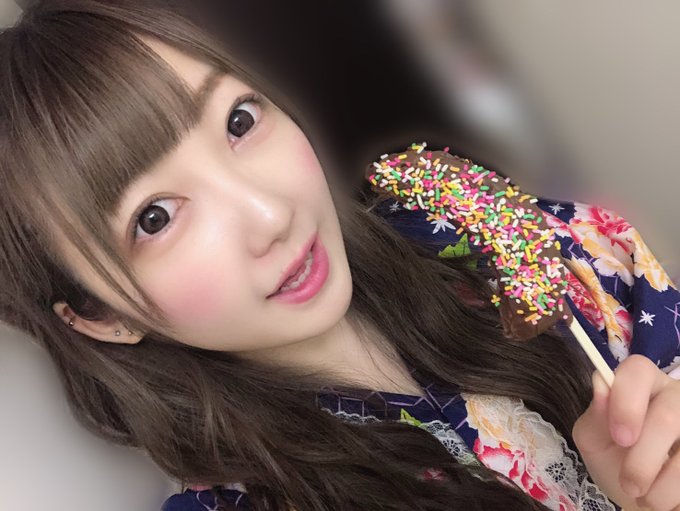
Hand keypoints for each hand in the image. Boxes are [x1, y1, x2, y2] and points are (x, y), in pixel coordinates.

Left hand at [573, 355, 679, 509]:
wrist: (638, 494)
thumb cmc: (614, 459)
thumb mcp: (594, 440)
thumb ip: (595, 416)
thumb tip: (600, 384)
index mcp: (641, 383)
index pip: (638, 370)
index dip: (627, 403)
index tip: (620, 438)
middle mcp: (675, 394)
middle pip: (666, 416)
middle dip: (642, 459)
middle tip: (629, 483)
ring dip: (661, 485)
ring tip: (643, 496)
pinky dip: (675, 493)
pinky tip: (664, 497)